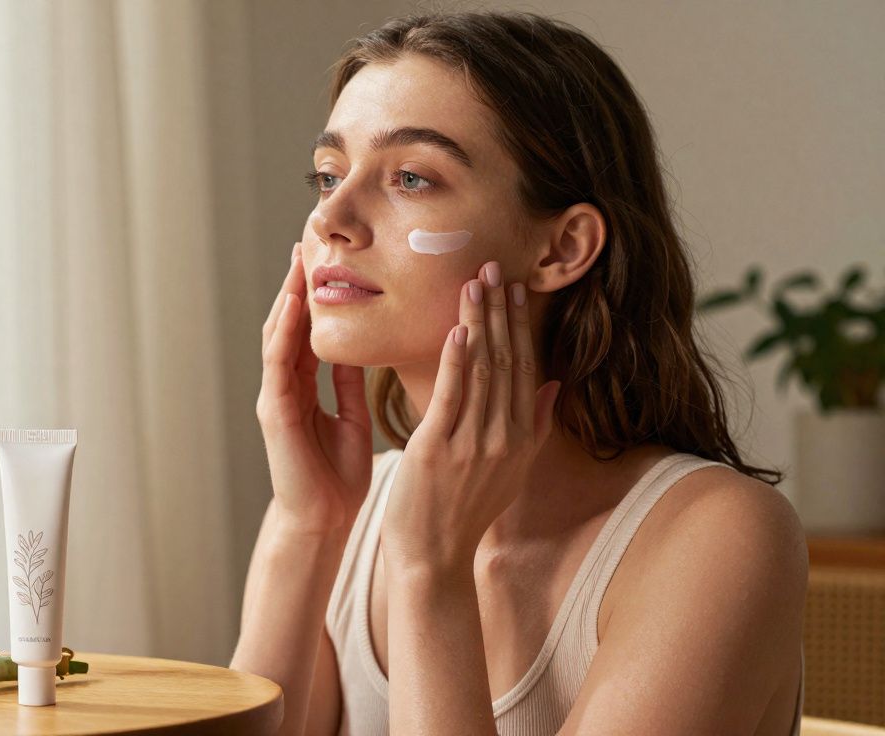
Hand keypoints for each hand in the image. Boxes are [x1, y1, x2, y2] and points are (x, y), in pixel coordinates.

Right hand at [257, 242, 372, 533]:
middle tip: (307, 241)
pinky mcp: (274, 411)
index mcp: (305, 387)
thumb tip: (366, 350)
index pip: (309, 330)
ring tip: (297, 261)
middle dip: (296, 283)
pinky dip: (284, 332)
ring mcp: (275, 396)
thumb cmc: (338, 477)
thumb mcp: (352, 418)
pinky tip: (292, 306)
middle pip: (289, 323)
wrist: (322, 521)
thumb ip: (352, 385)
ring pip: (278, 335)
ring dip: (287, 297)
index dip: (317, 294)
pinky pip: (277, 364)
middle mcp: (285, 386)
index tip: (329, 257)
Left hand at [380, 260, 560, 573]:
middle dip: (502, 312)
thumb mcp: (510, 470)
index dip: (522, 326)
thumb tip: (554, 384)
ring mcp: (472, 444)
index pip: (525, 368)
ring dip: (479, 323)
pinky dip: (456, 362)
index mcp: (521, 438)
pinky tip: (457, 330)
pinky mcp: (437, 450)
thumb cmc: (463, 512)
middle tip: (495, 266)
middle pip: (507, 361)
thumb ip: (533, 425)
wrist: (433, 558)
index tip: (517, 288)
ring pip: (481, 371)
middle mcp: (504, 438)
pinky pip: (451, 397)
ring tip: (475, 283)